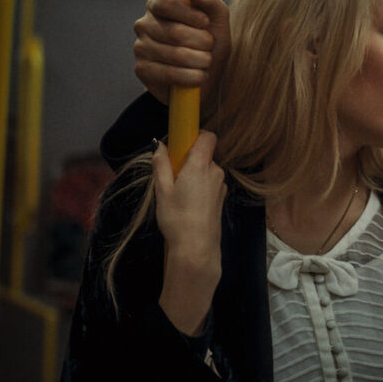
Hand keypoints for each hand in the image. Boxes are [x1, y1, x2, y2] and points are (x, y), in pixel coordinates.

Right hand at [133, 0, 230, 105]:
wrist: (208, 78)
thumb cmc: (211, 44)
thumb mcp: (218, 20)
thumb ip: (210, 0)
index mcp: (158, 4)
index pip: (167, 3)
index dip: (190, 14)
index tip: (206, 23)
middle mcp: (144, 24)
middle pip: (175, 31)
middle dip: (202, 42)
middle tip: (210, 46)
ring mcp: (140, 47)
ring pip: (175, 54)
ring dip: (200, 60)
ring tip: (206, 61)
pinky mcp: (142, 70)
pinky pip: (170, 74)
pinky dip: (192, 77)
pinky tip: (199, 76)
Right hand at [153, 130, 226, 334]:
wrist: (197, 247)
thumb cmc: (177, 218)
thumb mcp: (162, 190)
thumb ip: (162, 165)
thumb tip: (161, 147)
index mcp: (201, 165)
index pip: (208, 136)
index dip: (196, 134)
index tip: (181, 143)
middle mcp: (215, 172)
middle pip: (205, 154)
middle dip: (188, 158)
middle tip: (171, 174)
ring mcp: (221, 185)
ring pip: (207, 169)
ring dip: (193, 174)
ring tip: (177, 193)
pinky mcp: (221, 197)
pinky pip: (209, 182)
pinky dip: (199, 186)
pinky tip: (187, 203)